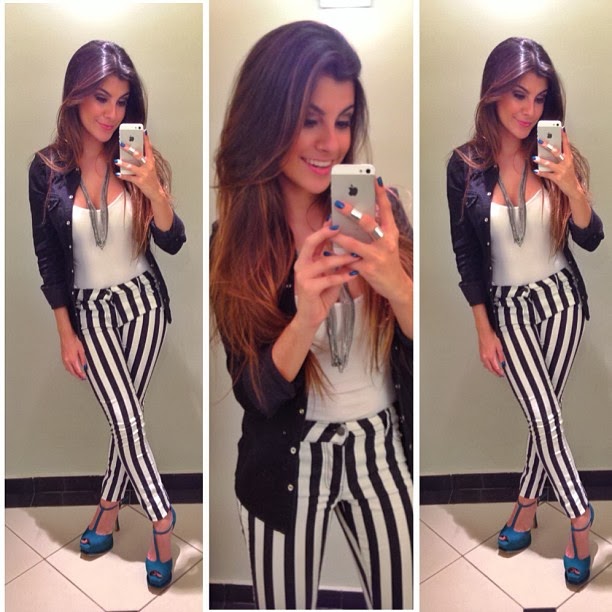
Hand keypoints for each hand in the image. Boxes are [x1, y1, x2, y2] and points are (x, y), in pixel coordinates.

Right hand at [60, 331, 86, 379]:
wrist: (66, 336)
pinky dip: (69, 369)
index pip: (77, 370)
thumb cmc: (74, 341)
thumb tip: (84, 365)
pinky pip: (66, 366)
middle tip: (81, 378)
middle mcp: (67, 360)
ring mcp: (64, 359)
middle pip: (72, 371)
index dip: (81, 375)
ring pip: (68, 369)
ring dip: (73, 373)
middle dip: (77, 376)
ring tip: (77, 374)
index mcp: (73, 359)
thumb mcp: (81, 350)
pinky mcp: (63, 357)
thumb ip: (83, 359)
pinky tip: (72, 368)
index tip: (84, 377)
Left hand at [115, 134, 165, 201]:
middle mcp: (148, 167)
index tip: (143, 131)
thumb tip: (133, 151)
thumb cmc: (151, 179)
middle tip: (122, 143)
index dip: (146, 140)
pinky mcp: (140, 182)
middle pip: (138, 156)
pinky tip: (117, 173)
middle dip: (129, 149)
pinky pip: (129, 177)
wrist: (156, 192)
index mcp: (151, 162)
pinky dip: (123, 175)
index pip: (149, 148)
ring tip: (116, 161)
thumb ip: (144, 159)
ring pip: (132, 167)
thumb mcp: (150, 168)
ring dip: (123, 164)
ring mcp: (144, 174)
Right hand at [293, 221, 362, 329]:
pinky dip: (343, 276)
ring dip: (342, 258)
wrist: (310, 317)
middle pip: (310, 243)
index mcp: (304, 260)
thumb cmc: (321, 294)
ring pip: (324, 262)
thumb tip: (347, 245)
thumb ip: (333, 261)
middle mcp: (300, 265)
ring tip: (355, 255)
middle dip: (325, 234)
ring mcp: (303, 277)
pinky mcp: (309, 289)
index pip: (312, 240)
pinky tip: (354, 273)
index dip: (323, 230)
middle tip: (340, 229)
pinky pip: (329, 279)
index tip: (336, 221)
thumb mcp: (327, 274)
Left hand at [331, 179, 410, 303]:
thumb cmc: (387, 260)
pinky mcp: (368, 269)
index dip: (380, 194)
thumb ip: (376, 228)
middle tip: (338, 203)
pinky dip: (337, 256)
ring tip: (328, 228)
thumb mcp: (386, 242)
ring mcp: (377, 256)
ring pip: (354, 243)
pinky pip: (349, 261)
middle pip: (368, 223)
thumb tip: (359, 212)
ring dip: (339, 235)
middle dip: (352, 212)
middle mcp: (386, 242)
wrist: (396, 285)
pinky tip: (326, 252)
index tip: (374, 179)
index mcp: (391, 232)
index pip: (386, 209)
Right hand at [477, 325, 504, 376]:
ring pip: (486, 366)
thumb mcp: (499, 347)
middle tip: (499, 375)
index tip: (502, 374)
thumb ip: (501, 356)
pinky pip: (484, 362)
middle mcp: (485, 357)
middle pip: (490, 368)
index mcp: (490, 356)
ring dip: (491, 369)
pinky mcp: (481, 353)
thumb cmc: (491, 337)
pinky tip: (489, 364)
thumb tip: (503, 362)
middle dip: (495, 372)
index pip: (495, 368)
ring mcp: (482, 355)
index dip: (499, 372)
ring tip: (495, 371)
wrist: (484, 332)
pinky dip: (487, 365)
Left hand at [533, 130, 583, 199]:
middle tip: (540, 140)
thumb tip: (550, 149)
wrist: (573, 188)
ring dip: (541, 160)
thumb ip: (561, 157)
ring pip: (550, 164)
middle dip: (548, 146)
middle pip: (556, 152)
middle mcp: (566, 163)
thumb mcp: (567, 164)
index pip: (566, 145)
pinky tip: (535, 170)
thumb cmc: (568, 174)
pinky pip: (547, 174)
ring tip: (534, 158)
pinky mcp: (557, 179)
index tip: (560, 129)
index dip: (563, 137)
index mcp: (569, 158)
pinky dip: (540, 172)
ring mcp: (562, 171)